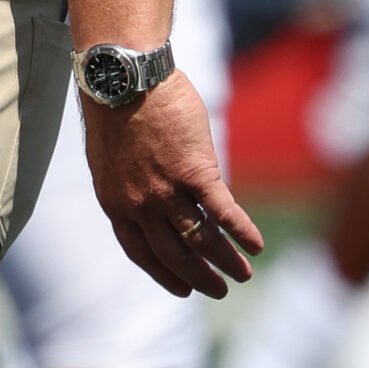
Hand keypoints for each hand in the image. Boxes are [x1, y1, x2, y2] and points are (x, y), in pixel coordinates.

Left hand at [83, 70, 262, 298]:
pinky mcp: (195, 171)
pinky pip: (223, 213)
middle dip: (198, 278)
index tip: (181, 289)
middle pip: (173, 255)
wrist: (124, 76)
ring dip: (225, 261)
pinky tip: (256, 246)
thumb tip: (155, 201)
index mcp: (115, 202)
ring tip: (242, 274)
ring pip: (201, 239)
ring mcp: (167, 190)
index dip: (163, 274)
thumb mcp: (113, 158)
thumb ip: (132, 185)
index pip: (140, 253)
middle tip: (218, 290)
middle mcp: (139, 204)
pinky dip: (242, 232)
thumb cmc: (117, 107)